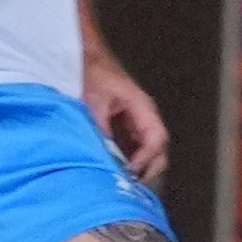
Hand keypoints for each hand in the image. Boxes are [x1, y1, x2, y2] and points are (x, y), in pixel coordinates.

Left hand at [85, 49, 168, 181]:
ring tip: (120, 180)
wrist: (83, 56)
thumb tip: (104, 156)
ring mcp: (134, 121)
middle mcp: (143, 116)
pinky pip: (131, 147)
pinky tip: (111, 166)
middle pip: (158, 150)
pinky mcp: (122, 124)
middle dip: (147, 169)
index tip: (129, 172)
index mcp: (142, 107)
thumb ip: (100, 129)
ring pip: (146, 150)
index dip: (146, 159)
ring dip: (136, 166)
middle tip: (129, 185)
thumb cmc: (92, 70)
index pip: (156, 140)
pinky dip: (125, 159)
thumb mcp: (93, 101)